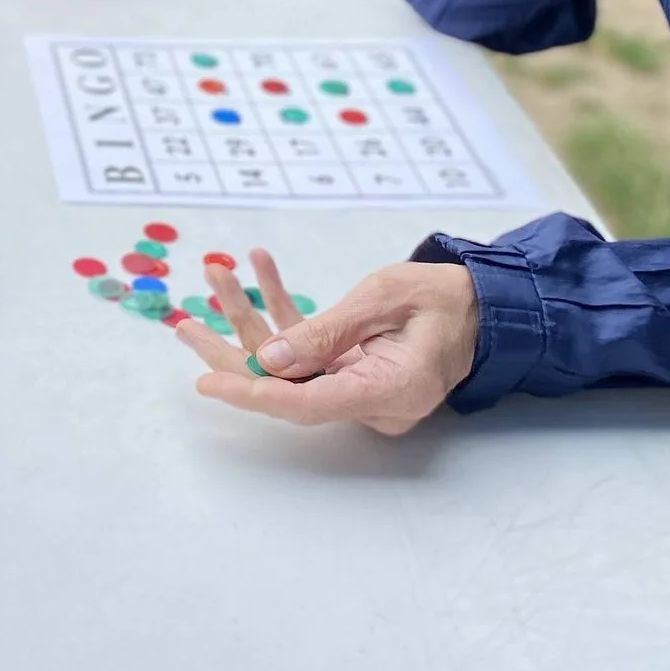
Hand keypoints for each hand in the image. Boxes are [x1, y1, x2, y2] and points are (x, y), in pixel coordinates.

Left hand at [173, 248, 478, 435]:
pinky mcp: (355, 372)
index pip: (306, 404)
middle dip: (233, 354)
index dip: (253, 393)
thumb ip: (327, 332)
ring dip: (251, 320)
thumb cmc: (444, 298)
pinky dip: (283, 310)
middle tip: (185, 328)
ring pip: (291, 366)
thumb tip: (268, 359)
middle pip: (287, 388)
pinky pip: (309, 349)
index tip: (209, 382)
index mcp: (385, 393)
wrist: (483, 305)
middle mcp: (369, 402)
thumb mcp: (383, 300)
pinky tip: (258, 266)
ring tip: (216, 275)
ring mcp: (360, 389)